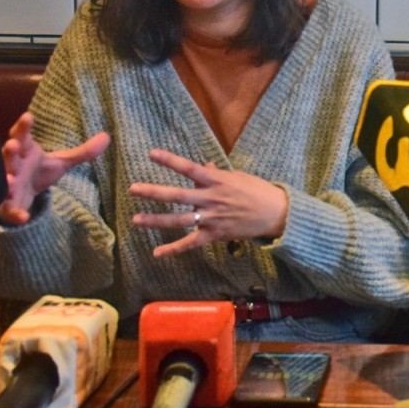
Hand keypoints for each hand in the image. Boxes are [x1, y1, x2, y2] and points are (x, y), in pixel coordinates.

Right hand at [0, 112, 110, 224]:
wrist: (22, 196)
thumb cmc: (38, 171)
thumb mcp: (61, 162)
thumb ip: (83, 152)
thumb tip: (107, 136)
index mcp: (25, 151)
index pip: (22, 135)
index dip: (23, 127)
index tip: (28, 116)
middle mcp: (13, 165)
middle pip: (9, 155)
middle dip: (10, 150)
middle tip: (12, 145)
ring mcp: (7, 185)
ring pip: (3, 180)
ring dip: (5, 179)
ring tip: (9, 180)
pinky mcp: (6, 205)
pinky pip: (9, 209)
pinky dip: (15, 213)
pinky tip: (23, 217)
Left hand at [129, 149, 289, 256]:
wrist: (276, 213)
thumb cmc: (258, 191)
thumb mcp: (238, 176)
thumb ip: (217, 173)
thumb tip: (203, 165)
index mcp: (217, 181)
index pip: (189, 168)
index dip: (170, 161)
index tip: (151, 154)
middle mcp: (211, 199)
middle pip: (177, 196)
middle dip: (154, 193)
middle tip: (133, 189)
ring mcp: (212, 218)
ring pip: (179, 220)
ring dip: (156, 221)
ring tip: (136, 220)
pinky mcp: (215, 234)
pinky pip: (191, 243)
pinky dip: (174, 249)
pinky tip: (157, 253)